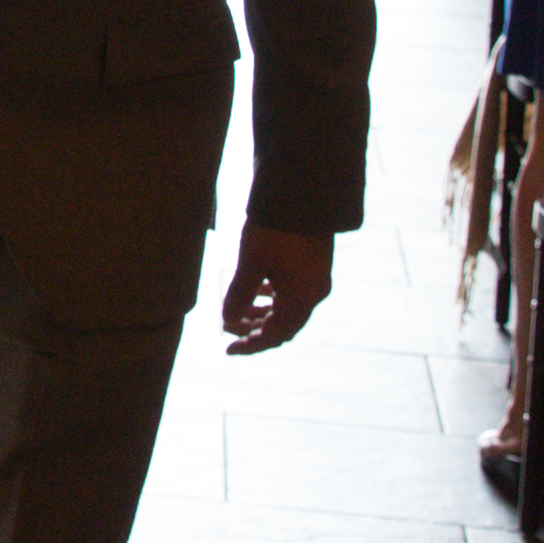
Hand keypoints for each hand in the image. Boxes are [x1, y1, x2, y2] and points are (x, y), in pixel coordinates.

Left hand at [218, 226, 332, 356]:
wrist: (305, 193)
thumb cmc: (275, 230)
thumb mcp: (251, 263)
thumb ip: (239, 295)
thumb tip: (227, 319)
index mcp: (301, 300)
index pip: (274, 336)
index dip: (250, 345)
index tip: (228, 349)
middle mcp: (313, 294)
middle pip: (283, 325)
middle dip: (254, 329)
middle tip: (228, 328)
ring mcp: (317, 279)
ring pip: (288, 308)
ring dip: (263, 313)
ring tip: (238, 310)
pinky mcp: (315, 264)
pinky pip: (294, 292)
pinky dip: (274, 296)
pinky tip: (258, 289)